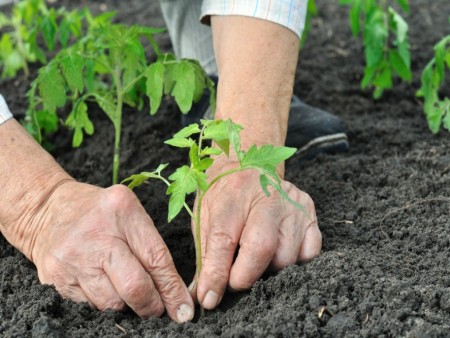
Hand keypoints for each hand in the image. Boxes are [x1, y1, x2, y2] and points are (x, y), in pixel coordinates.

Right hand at [29, 181, 193, 321]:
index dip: (172, 289)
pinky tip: (105, 289)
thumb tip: (174, 292)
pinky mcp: (55, 278)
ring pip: (112, 304)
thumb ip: (151, 246)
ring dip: (127, 306)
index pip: (156, 259)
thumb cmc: (99, 212)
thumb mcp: (129, 213)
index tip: (183, 309)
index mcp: (122, 211)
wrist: (47, 209)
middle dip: (151, 306)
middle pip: (134, 287)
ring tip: (128, 294)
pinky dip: (104, 304)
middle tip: (158, 310)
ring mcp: (73, 258)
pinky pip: (90, 306)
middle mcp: (96, 235)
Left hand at [189, 158, 321, 308]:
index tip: (210, 299)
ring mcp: (292, 205)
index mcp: (233, 196)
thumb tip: (201, 296)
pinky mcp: (310, 213)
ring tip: (255, 261)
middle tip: (234, 283)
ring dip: (268, 271)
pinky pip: (309, 253)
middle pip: (261, 248)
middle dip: (245, 277)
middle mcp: (267, 197)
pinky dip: (293, 263)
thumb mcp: (204, 218)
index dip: (216, 275)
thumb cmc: (223, 195)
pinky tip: (277, 254)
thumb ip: (204, 257)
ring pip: (287, 257)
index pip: (224, 240)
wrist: (248, 164)